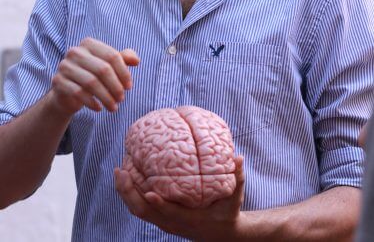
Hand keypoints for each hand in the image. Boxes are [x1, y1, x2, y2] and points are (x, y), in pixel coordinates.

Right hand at [50, 37, 138, 115]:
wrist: (67, 92)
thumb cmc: (93, 76)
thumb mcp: (109, 66)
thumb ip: (123, 59)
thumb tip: (136, 60)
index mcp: (89, 44)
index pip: (112, 56)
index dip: (124, 73)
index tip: (129, 87)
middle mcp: (75, 52)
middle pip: (103, 69)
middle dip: (116, 87)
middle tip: (122, 99)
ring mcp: (65, 66)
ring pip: (91, 82)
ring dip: (106, 97)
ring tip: (113, 107)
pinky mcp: (58, 81)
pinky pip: (79, 93)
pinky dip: (92, 102)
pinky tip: (99, 108)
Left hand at [114, 156, 244, 240]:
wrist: (220, 235)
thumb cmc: (227, 213)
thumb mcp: (235, 198)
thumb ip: (237, 178)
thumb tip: (239, 157)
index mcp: (190, 219)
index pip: (171, 214)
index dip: (159, 205)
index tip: (148, 192)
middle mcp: (172, 223)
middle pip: (144, 212)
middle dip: (129, 193)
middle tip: (121, 170)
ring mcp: (163, 222)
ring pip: (138, 211)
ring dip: (125, 192)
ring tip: (119, 170)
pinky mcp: (160, 218)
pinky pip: (139, 208)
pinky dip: (130, 194)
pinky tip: (126, 176)